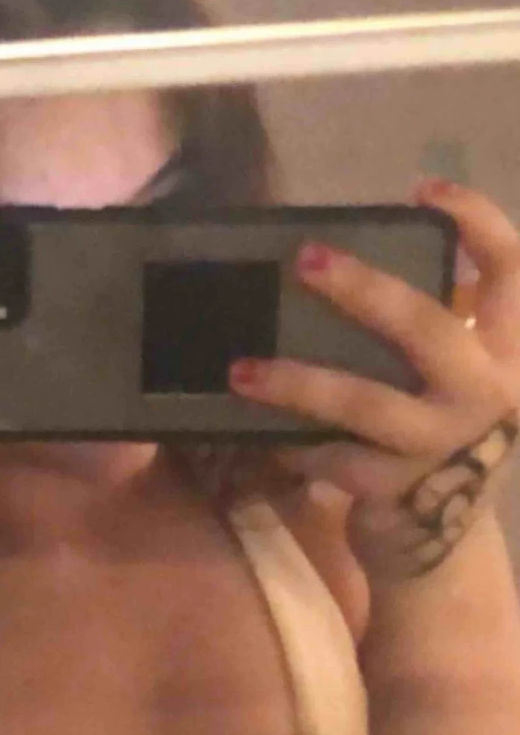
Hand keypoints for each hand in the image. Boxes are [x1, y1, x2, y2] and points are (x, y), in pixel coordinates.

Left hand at [228, 180, 519, 584]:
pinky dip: (291, 445)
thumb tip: (345, 270)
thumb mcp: (450, 383)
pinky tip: (261, 437)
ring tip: (241, 370)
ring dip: (297, 382)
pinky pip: (328, 455)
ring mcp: (445, 444)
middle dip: (363, 288)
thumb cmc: (435, 441)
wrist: (442, 544)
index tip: (422, 189)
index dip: (477, 221)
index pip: (513, 271)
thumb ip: (427, 334)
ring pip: (363, 400)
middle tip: (305, 259)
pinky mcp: (400, 489)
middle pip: (426, 325)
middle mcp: (490, 392)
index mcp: (506, 352)